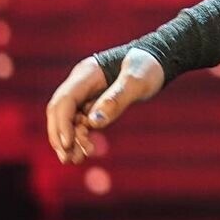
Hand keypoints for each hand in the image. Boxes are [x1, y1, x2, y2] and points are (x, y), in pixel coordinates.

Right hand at [45, 49, 164, 164]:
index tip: (68, 145)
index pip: (65, 101)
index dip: (63, 124)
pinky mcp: (95, 103)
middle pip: (60, 112)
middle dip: (61, 136)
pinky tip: (85, 151)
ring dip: (70, 140)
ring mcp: (87, 93)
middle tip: (68, 159)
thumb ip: (117, 99)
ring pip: (69, 119)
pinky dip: (81, 137)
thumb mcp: (138, 81)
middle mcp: (81, 83)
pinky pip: (81, 122)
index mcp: (87, 74)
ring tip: (76, 160)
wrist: (160, 59)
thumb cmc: (150, 66)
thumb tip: (94, 122)